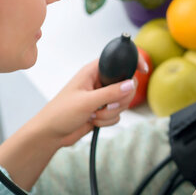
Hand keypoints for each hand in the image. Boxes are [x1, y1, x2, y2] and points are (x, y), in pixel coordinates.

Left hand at [32, 55, 146, 146]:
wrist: (51, 135)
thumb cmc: (59, 113)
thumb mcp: (86, 102)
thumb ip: (110, 93)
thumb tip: (132, 84)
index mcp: (93, 72)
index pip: (118, 60)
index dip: (132, 62)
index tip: (144, 69)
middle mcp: (100, 82)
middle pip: (127, 84)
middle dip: (119, 99)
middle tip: (107, 105)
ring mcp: (103, 96)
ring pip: (124, 101)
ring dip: (111, 112)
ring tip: (94, 115)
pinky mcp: (104, 109)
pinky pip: (118, 113)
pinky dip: (108, 120)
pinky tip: (93, 121)